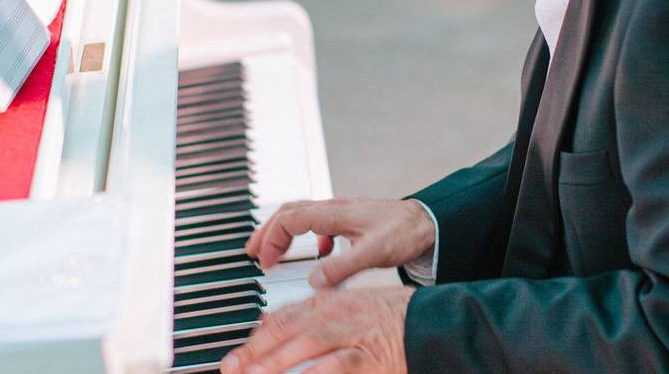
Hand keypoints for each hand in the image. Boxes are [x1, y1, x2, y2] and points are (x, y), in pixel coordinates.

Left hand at [219, 286, 413, 373]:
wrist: (435, 322)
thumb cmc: (398, 317)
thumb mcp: (356, 306)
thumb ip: (323, 315)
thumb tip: (291, 326)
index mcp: (331, 301)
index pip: (284, 315)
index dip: (257, 336)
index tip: (240, 353)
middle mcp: (337, 313)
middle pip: (286, 330)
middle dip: (254, 351)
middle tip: (232, 368)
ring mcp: (352, 334)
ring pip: (304, 346)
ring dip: (274, 363)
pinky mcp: (368, 357)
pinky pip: (335, 367)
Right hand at [246, 198, 434, 287]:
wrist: (428, 222)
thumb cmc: (404, 233)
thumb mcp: (373, 253)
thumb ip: (342, 267)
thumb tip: (314, 280)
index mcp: (335, 213)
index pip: (290, 219)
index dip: (272, 239)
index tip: (265, 261)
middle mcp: (334, 208)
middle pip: (289, 212)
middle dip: (267, 231)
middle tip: (251, 252)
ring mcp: (342, 212)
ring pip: (301, 214)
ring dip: (283, 231)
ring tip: (271, 251)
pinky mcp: (350, 219)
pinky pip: (318, 221)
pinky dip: (308, 235)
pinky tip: (318, 253)